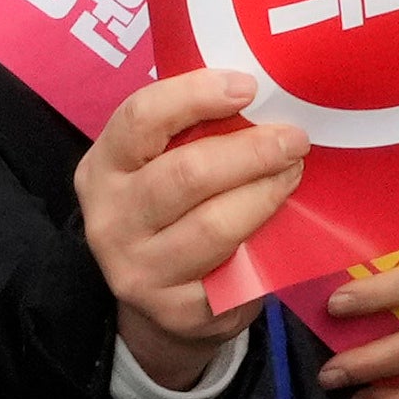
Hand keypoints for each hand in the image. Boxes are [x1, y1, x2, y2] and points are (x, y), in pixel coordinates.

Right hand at [78, 66, 307, 389]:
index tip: (249, 87)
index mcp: (103, 168)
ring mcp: (139, 271)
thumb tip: (262, 92)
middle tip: (294, 139)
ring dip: (265, 194)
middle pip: (186, 174)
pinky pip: (234, 274)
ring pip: (214, 225)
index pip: (140, 118)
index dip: (196, 95)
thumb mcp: (159, 163)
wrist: (156, 302)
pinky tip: (283, 225)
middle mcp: (110, 220)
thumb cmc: (170, 209)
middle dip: (252, 151)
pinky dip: (264, 244)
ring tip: (293, 174)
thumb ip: (191, 130)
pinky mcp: (176, 312)